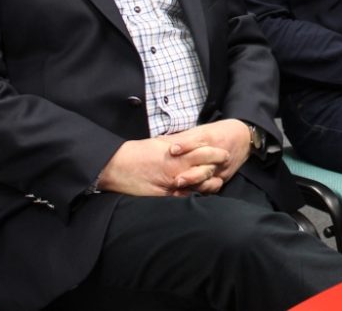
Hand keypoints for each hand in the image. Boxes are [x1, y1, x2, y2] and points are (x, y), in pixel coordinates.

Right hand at [97, 136, 231, 196]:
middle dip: (216, 169)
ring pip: (198, 186)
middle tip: (225, 168)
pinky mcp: (164, 196)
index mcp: (176, 154)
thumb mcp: (159, 143)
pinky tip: (200, 194)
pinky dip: (194, 195)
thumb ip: (176, 144)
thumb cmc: (136, 153)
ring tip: (217, 181)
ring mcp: (171, 185)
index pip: (204, 152)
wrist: (116, 166)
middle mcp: (177, 169)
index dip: (216, 154)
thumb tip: (189, 144)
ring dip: (209, 184)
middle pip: (206, 170)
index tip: (223, 153)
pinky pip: (185, 198)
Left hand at [162, 119, 251, 192]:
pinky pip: (213, 186)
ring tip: (179, 189)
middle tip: (176, 180)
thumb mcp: (202, 130)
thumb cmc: (220, 132)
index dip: (185, 145)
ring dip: (194, 185)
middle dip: (191, 174)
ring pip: (209, 179)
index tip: (172, 150)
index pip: (197, 141)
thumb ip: (182, 137)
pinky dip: (202, 190)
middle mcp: (217, 154)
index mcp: (210, 138)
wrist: (245, 137)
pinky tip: (190, 194)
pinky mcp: (224, 176)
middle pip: (205, 165)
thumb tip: (158, 140)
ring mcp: (222, 167)